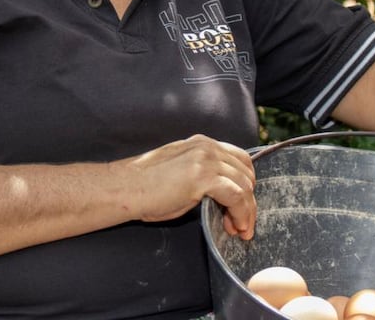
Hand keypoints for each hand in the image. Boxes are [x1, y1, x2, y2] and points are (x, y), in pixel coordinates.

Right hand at [115, 134, 256, 238]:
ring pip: (245, 186)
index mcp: (201, 143)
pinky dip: (241, 214)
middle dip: (249, 201)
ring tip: (238, 230)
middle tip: (240, 224)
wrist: (125, 188)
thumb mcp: (180, 172)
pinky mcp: (203, 176)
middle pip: (246, 172)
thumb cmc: (145, 187)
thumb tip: (220, 195)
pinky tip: (235, 226)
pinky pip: (237, 196)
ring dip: (247, 212)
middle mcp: (207, 147)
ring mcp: (206, 159)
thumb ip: (202, 174)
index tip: (241, 208)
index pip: (239, 159)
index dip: (245, 184)